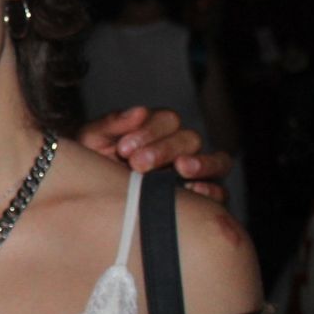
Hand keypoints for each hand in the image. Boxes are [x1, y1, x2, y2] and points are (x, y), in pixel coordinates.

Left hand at [79, 106, 232, 203]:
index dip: (149, 131)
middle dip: (165, 149)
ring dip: (202, 163)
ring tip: (182, 169)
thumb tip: (139, 111)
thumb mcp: (92, 142)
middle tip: (138, 164)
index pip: (167, 120)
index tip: (123, 148)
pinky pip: (221, 193)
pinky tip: (193, 192)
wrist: (92, 201)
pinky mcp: (205, 200)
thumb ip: (112, 124)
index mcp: (157, 130)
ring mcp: (197, 173)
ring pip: (217, 161)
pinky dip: (212, 191)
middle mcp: (182, 148)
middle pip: (190, 139)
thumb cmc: (93, 164)